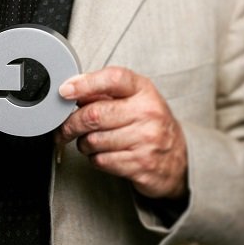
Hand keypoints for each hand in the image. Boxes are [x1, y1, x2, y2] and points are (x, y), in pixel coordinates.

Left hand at [57, 66, 187, 198]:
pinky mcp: (142, 166)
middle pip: (95, 115)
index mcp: (143, 90)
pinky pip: (101, 161)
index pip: (112, 78)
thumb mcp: (134, 98)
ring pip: (94, 140)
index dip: (84, 83)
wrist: (179, 159)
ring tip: (89, 141)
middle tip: (64, 128)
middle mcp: (147, 113)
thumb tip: (71, 89)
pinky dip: (94, 158)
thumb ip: (105, 91)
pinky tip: (103, 154)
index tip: (65, 91)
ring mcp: (146, 140)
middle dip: (71, 123)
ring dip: (83, 143)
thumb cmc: (149, 122)